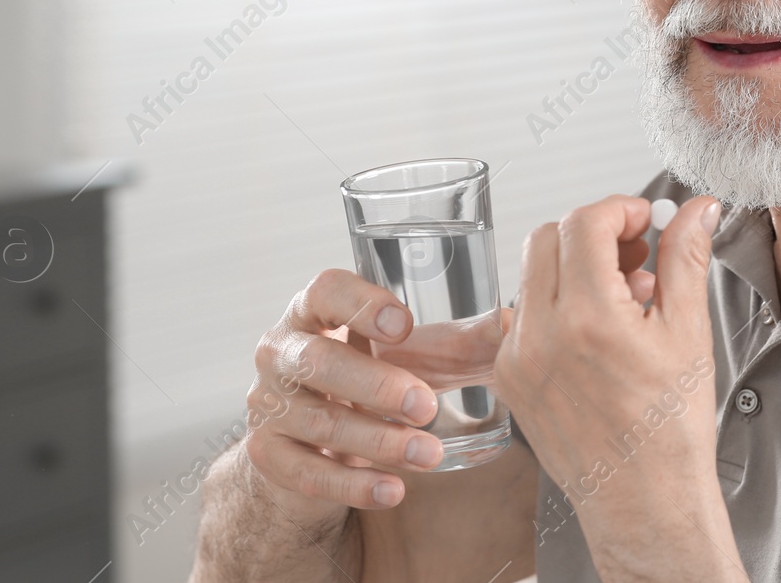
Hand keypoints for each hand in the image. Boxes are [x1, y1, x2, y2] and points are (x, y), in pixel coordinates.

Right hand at [245, 268, 464, 512]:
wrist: (306, 439)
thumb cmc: (362, 379)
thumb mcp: (396, 354)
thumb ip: (450, 342)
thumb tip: (513, 327)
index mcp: (312, 311)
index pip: (325, 290)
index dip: (361, 303)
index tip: (404, 324)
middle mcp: (280, 351)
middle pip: (319, 362)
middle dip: (376, 386)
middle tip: (427, 406)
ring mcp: (267, 404)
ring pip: (320, 423)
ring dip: (378, 441)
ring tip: (428, 454)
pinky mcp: (266, 454)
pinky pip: (308, 473)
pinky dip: (355, 485)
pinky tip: (393, 490)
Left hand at [495, 194, 743, 579]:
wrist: (643, 500)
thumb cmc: (670, 431)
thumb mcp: (689, 333)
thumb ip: (686, 259)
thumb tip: (697, 210)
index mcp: (590, 318)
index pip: (585, 223)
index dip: (619, 209)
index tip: (644, 220)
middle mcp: (542, 334)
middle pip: (548, 237)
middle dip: (593, 232)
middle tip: (634, 252)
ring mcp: (517, 357)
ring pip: (532, 274)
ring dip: (573, 267)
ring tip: (624, 295)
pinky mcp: (509, 377)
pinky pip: (523, 314)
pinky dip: (556, 304)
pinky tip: (596, 329)